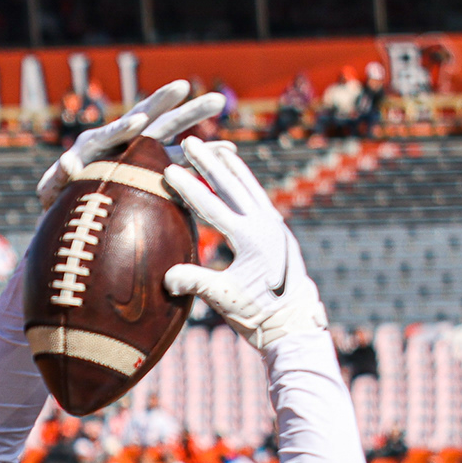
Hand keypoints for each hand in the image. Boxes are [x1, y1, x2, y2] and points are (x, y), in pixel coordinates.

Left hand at [36, 79, 228, 209]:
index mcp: (94, 145)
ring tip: (218, 102)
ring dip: (192, 118)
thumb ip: (56, 178)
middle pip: (145, 119)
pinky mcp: (154, 168)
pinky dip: (201, 157)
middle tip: (184, 86)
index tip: (138, 121)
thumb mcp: (51, 191)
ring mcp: (140, 151)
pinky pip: (180, 161)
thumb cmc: (58, 198)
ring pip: (169, 133)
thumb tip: (67, 161)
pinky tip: (226, 153)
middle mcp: (120, 140)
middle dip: (165, 102)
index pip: (109, 135)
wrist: (73, 207)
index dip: (122, 129)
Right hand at [162, 138, 327, 351]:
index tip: (168, 169)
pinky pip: (256, 197)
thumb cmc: (258, 313)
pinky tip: (236, 174)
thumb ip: (197, 283)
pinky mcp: (276, 229)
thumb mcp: (224, 300)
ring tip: (214, 148)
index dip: (187, 187)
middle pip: (231, 185)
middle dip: (208, 162)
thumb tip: (167, 277)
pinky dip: (244, 181)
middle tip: (189, 141)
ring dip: (228, 166)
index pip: (212, 206)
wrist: (294, 321)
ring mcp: (273, 224)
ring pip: (248, 186)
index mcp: (250, 238)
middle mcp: (265, 224)